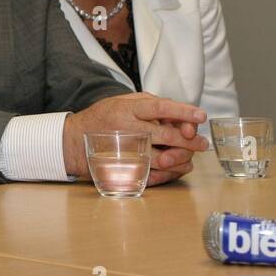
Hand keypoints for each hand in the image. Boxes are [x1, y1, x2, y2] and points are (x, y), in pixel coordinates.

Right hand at [62, 93, 207, 183]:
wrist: (73, 141)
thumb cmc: (102, 118)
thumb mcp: (121, 102)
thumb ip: (148, 104)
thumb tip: (178, 114)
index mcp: (127, 109)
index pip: (160, 108)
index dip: (182, 112)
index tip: (201, 116)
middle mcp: (127, 129)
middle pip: (167, 135)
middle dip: (190, 140)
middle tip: (202, 143)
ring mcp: (126, 151)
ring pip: (164, 158)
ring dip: (183, 158)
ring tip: (190, 156)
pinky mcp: (124, 168)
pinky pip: (154, 174)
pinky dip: (170, 173)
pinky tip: (177, 167)